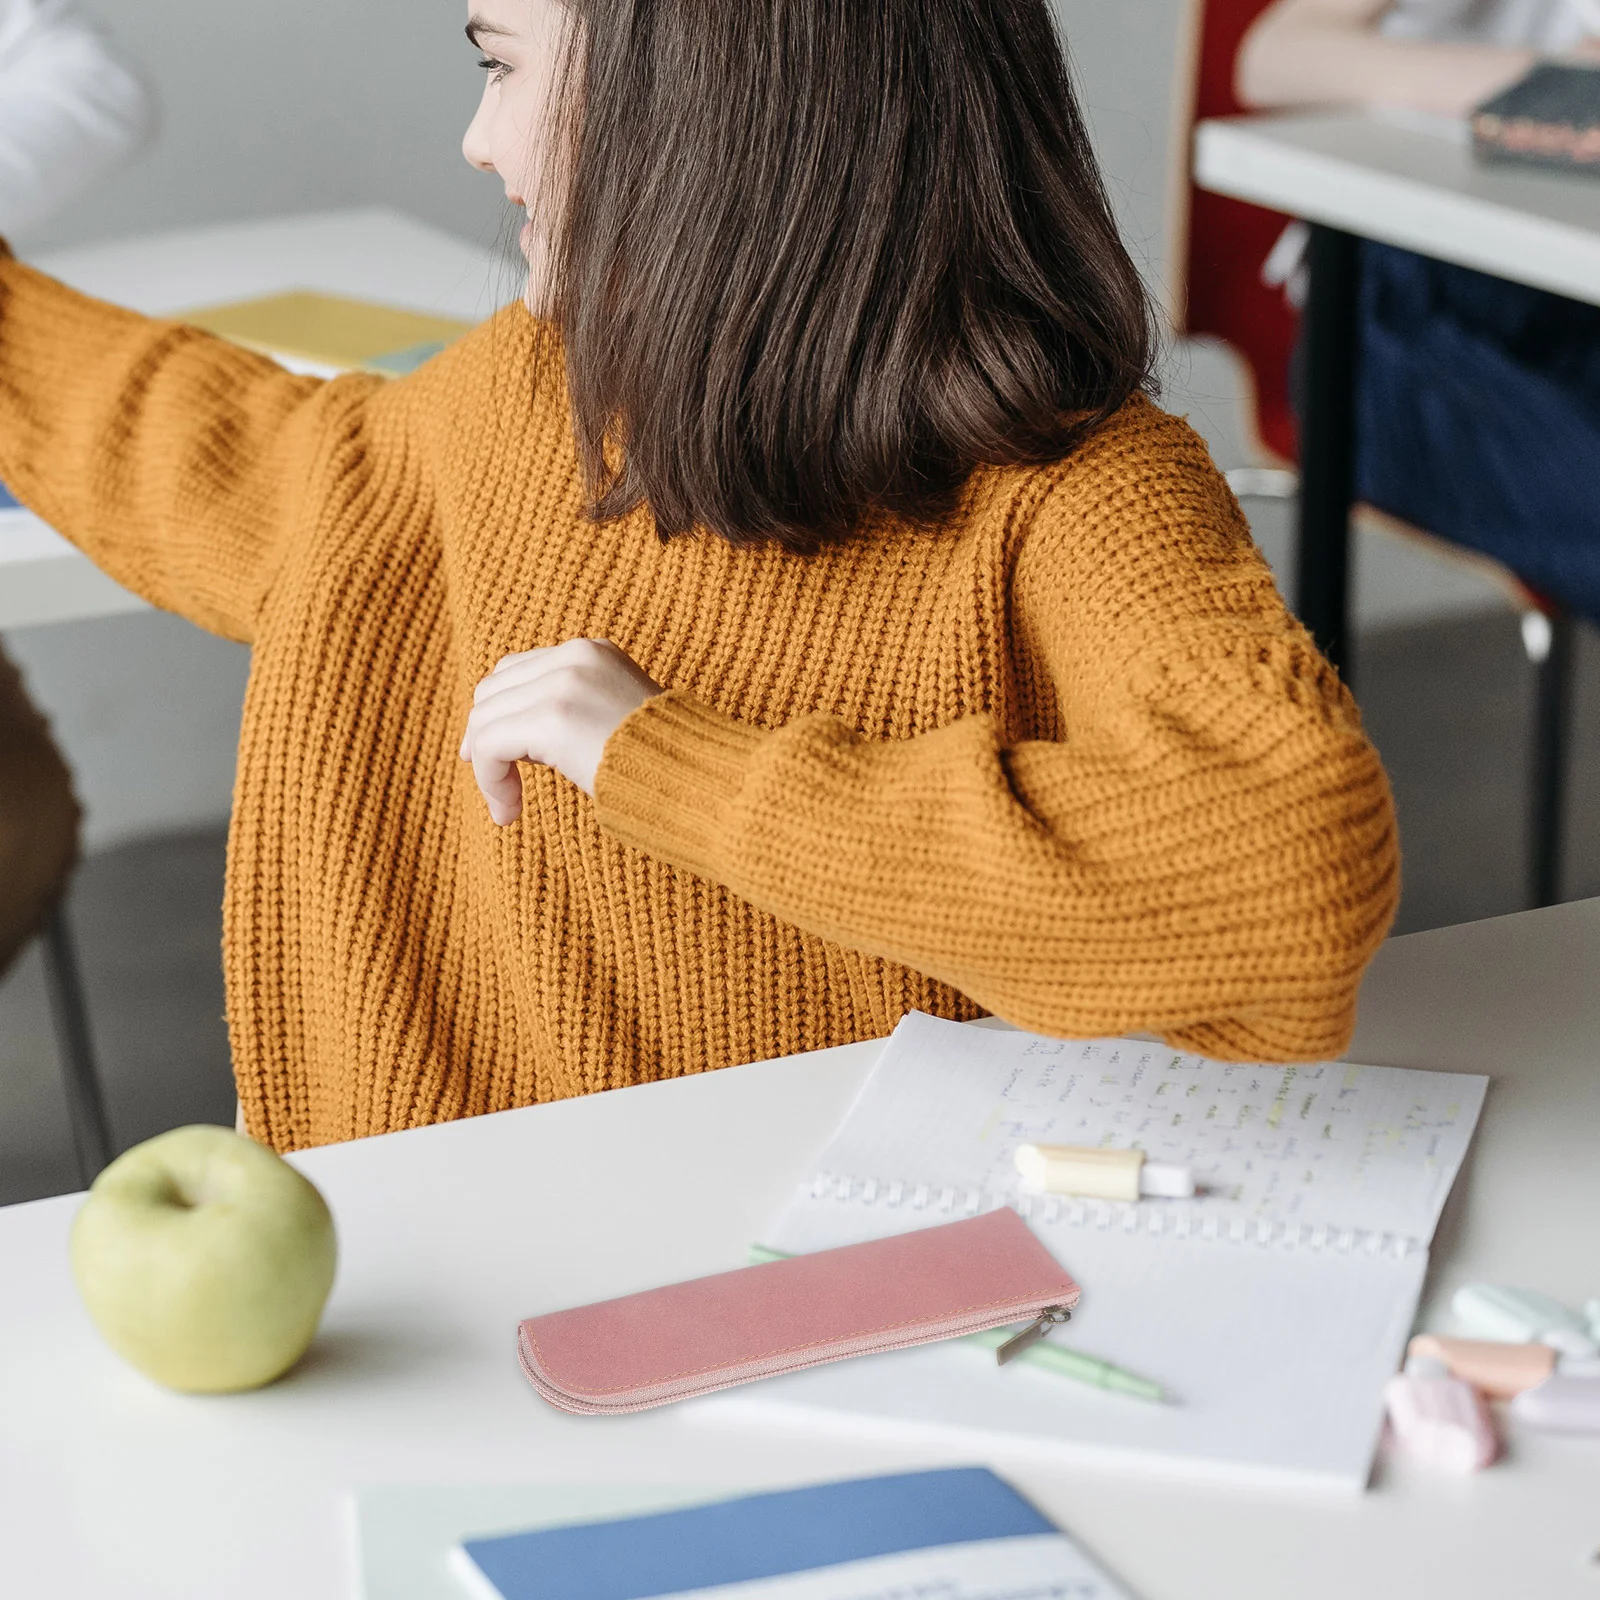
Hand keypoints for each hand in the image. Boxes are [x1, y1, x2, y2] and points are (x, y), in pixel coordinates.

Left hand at [459, 639, 661, 822]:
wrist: (703, 778)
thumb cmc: (669, 765)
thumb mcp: (619, 720)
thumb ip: (577, 712)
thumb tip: (523, 741)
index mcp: (593, 652)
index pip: (516, 670)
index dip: (497, 712)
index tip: (493, 757)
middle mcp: (575, 656)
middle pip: (493, 690)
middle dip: (485, 739)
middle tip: (500, 788)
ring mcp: (563, 683)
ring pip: (484, 720)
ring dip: (488, 770)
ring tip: (508, 808)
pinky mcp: (553, 718)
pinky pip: (490, 745)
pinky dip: (490, 780)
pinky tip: (508, 812)